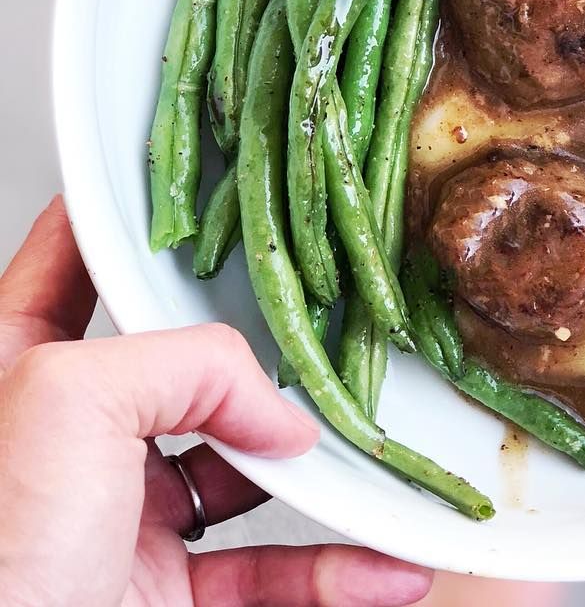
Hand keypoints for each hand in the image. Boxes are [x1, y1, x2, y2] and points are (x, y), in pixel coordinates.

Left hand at [0, 197, 432, 605]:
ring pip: (246, 469)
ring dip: (325, 472)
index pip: (74, 261)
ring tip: (381, 453)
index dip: (134, 218)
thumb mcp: (69, 403)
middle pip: (189, 363)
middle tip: (330, 324)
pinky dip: (333, 568)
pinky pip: (267, 569)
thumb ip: (185, 363)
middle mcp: (74, 435)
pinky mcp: (163, 589)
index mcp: (21, 367)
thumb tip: (276, 411)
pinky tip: (381, 562)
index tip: (202, 185)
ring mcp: (123, 514)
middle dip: (268, 351)